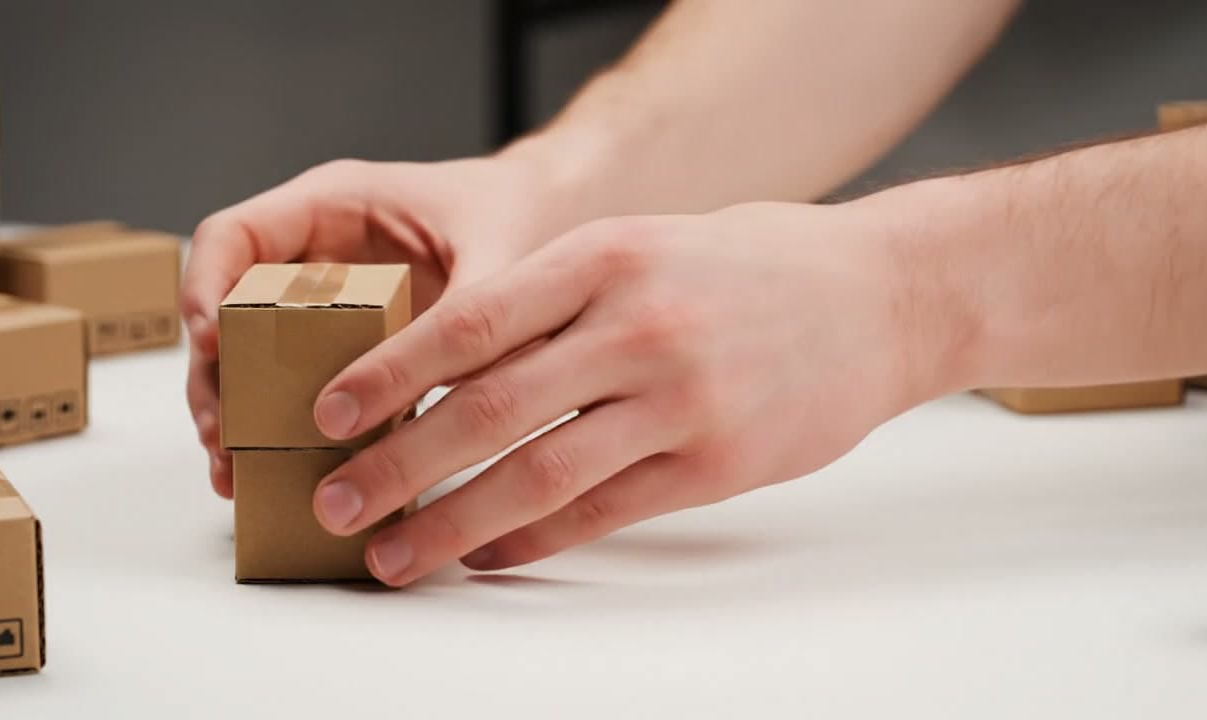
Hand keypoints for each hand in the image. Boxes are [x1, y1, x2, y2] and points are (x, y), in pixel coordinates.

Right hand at [182, 154, 575, 497]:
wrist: (544, 222)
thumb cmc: (514, 216)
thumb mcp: (499, 253)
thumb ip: (473, 311)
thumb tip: (450, 384)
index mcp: (331, 205)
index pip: (233, 236)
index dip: (206, 287)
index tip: (209, 343)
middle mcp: (313, 254)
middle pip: (226, 310)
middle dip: (214, 377)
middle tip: (221, 438)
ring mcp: (323, 304)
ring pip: (249, 358)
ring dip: (237, 415)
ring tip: (235, 474)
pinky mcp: (345, 349)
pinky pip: (296, 387)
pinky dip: (280, 430)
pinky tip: (275, 477)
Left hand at [308, 201, 954, 585]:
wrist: (880, 297)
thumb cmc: (748, 265)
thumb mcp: (643, 244)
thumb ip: (553, 298)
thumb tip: (448, 368)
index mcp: (605, 256)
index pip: (469, 322)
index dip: (387, 373)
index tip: (327, 414)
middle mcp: (638, 326)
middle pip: (489, 407)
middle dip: (397, 462)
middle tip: (335, 502)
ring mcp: (681, 399)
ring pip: (539, 473)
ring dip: (453, 522)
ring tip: (395, 554)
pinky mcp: (716, 463)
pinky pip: (603, 513)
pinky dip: (534, 539)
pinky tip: (488, 554)